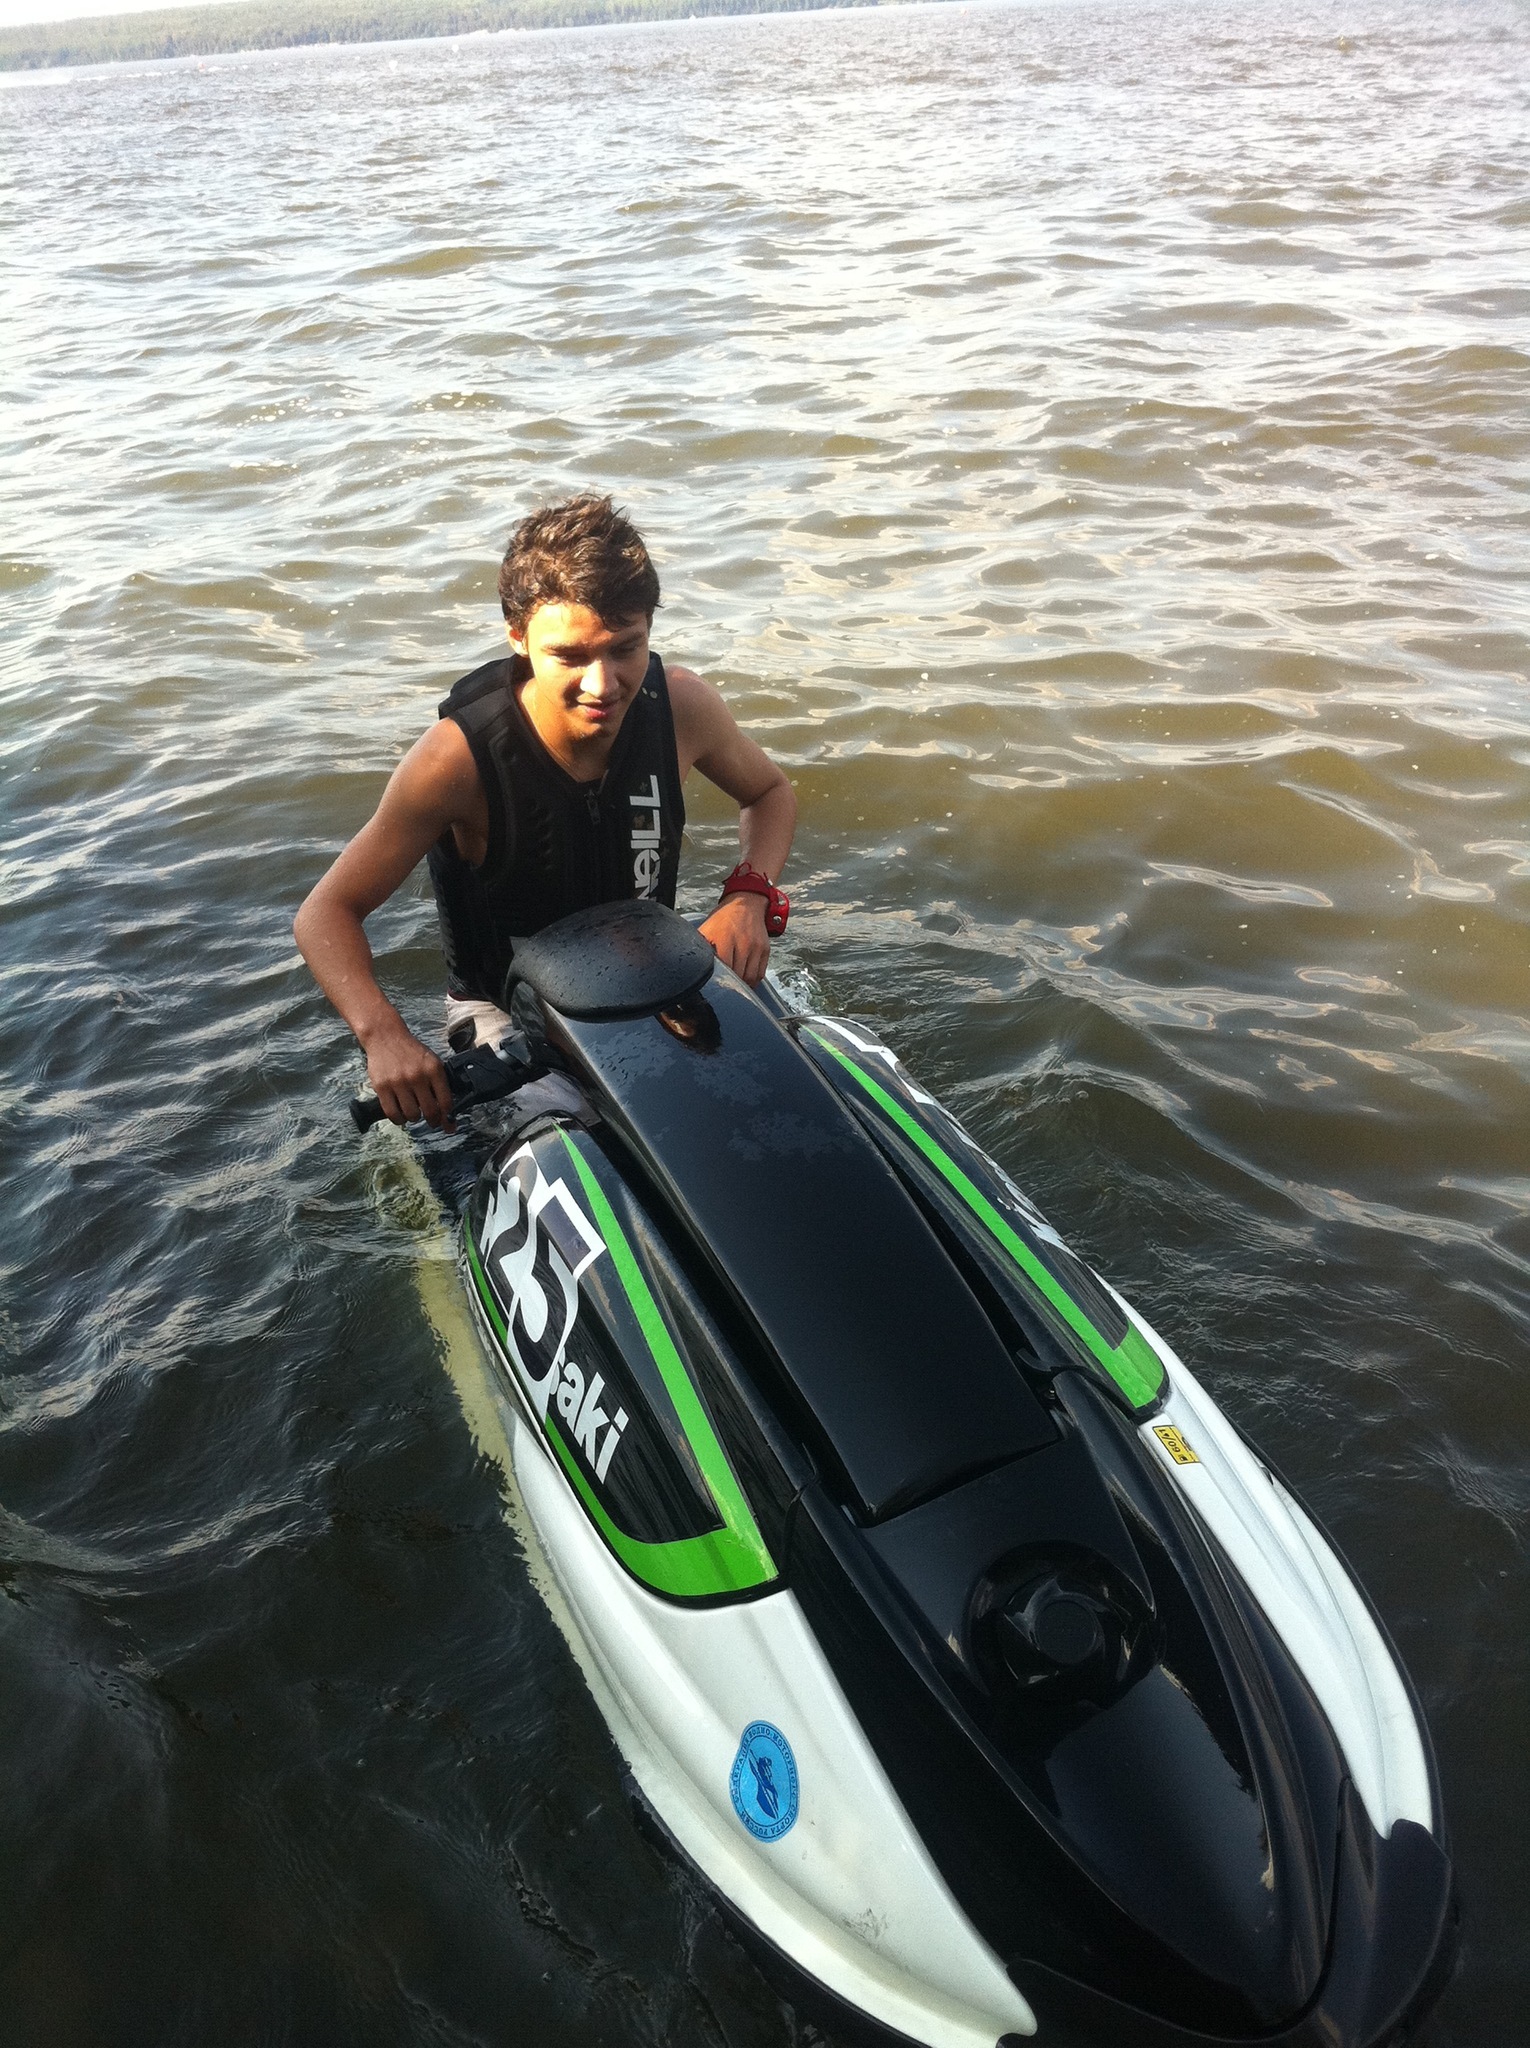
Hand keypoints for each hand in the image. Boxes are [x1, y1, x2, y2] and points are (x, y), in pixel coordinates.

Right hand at [361, 1015, 455, 1129]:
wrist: (386, 1037)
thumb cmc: (410, 1052)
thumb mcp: (431, 1062)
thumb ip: (439, 1083)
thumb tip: (448, 1110)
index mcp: (434, 1069)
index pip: (446, 1101)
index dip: (448, 1118)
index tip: (449, 1125)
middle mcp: (417, 1076)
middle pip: (430, 1111)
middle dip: (433, 1121)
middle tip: (432, 1122)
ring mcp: (399, 1082)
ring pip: (412, 1115)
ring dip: (414, 1118)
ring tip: (413, 1112)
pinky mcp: (382, 1087)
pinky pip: (392, 1113)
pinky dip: (399, 1119)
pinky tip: (401, 1114)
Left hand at [700, 892, 771, 985]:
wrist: (746, 905)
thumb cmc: (723, 919)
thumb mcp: (707, 929)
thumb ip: (700, 947)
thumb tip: (691, 964)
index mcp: (724, 938)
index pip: (723, 968)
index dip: (718, 978)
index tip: (714, 982)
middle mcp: (742, 943)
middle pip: (737, 975)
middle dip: (729, 983)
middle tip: (723, 984)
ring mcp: (755, 947)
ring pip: (750, 977)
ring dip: (741, 984)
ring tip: (734, 983)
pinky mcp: (765, 950)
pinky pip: (760, 973)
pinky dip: (752, 980)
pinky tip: (744, 979)